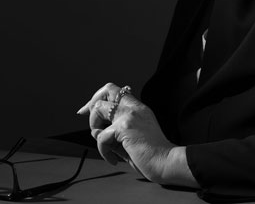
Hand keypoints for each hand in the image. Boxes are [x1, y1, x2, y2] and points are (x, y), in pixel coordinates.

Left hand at [77, 83, 194, 185]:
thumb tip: (95, 131)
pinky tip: (114, 159)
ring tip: (106, 145)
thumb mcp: (131, 140)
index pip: (116, 91)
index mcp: (139, 109)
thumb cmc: (152, 156)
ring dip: (95, 127)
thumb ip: (114, 133)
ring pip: (98, 109)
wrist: (166, 163)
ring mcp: (129, 115)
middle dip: (92, 106)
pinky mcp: (124, 127)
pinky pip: (101, 136)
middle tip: (94, 126)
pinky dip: (103, 151)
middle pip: (107, 90)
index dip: (98, 98)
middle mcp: (135, 108)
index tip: (87, 110)